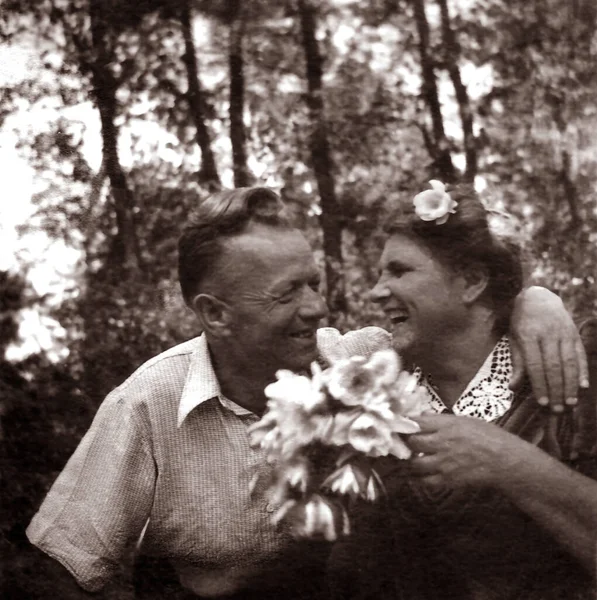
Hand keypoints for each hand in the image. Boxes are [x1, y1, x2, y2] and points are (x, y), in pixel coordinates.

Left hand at [407, 414, 530, 488]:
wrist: (505, 461)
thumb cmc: (489, 436)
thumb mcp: (465, 420)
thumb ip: (441, 419)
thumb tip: (422, 416)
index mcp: (447, 426)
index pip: (417, 422)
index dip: (406, 423)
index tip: (402, 424)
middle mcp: (443, 443)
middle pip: (412, 442)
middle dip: (408, 442)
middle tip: (408, 442)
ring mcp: (445, 463)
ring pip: (415, 463)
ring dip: (412, 460)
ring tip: (414, 458)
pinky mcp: (449, 480)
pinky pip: (426, 481)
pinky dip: (421, 478)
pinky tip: (423, 473)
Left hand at [510, 286, 588, 412]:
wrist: (537, 297)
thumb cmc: (521, 323)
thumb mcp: (514, 339)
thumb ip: (517, 363)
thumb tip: (513, 387)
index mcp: (528, 336)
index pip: (535, 365)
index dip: (539, 385)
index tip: (542, 403)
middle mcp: (547, 334)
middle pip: (554, 366)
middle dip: (556, 390)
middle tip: (558, 409)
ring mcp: (563, 333)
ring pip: (569, 362)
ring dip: (571, 384)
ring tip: (571, 402)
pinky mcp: (574, 333)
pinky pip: (580, 354)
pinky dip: (583, 371)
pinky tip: (583, 386)